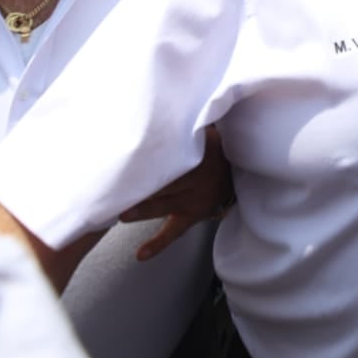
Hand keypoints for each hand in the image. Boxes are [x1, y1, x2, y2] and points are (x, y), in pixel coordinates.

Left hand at [118, 125, 233, 259]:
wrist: (240, 174)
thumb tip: (167, 103)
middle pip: (166, 180)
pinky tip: (141, 254)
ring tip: (122, 214)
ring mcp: (195, 199)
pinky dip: (158, 244)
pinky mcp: (193, 216)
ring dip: (143, 209)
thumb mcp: (209, 131)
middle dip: (142, 183)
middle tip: (117, 186)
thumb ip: (191, 122)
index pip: (175, 153)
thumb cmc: (217, 148)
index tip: (132, 151)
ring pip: (165, 204)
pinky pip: (174, 232)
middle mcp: (198, 178)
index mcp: (202, 152)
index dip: (154, 152)